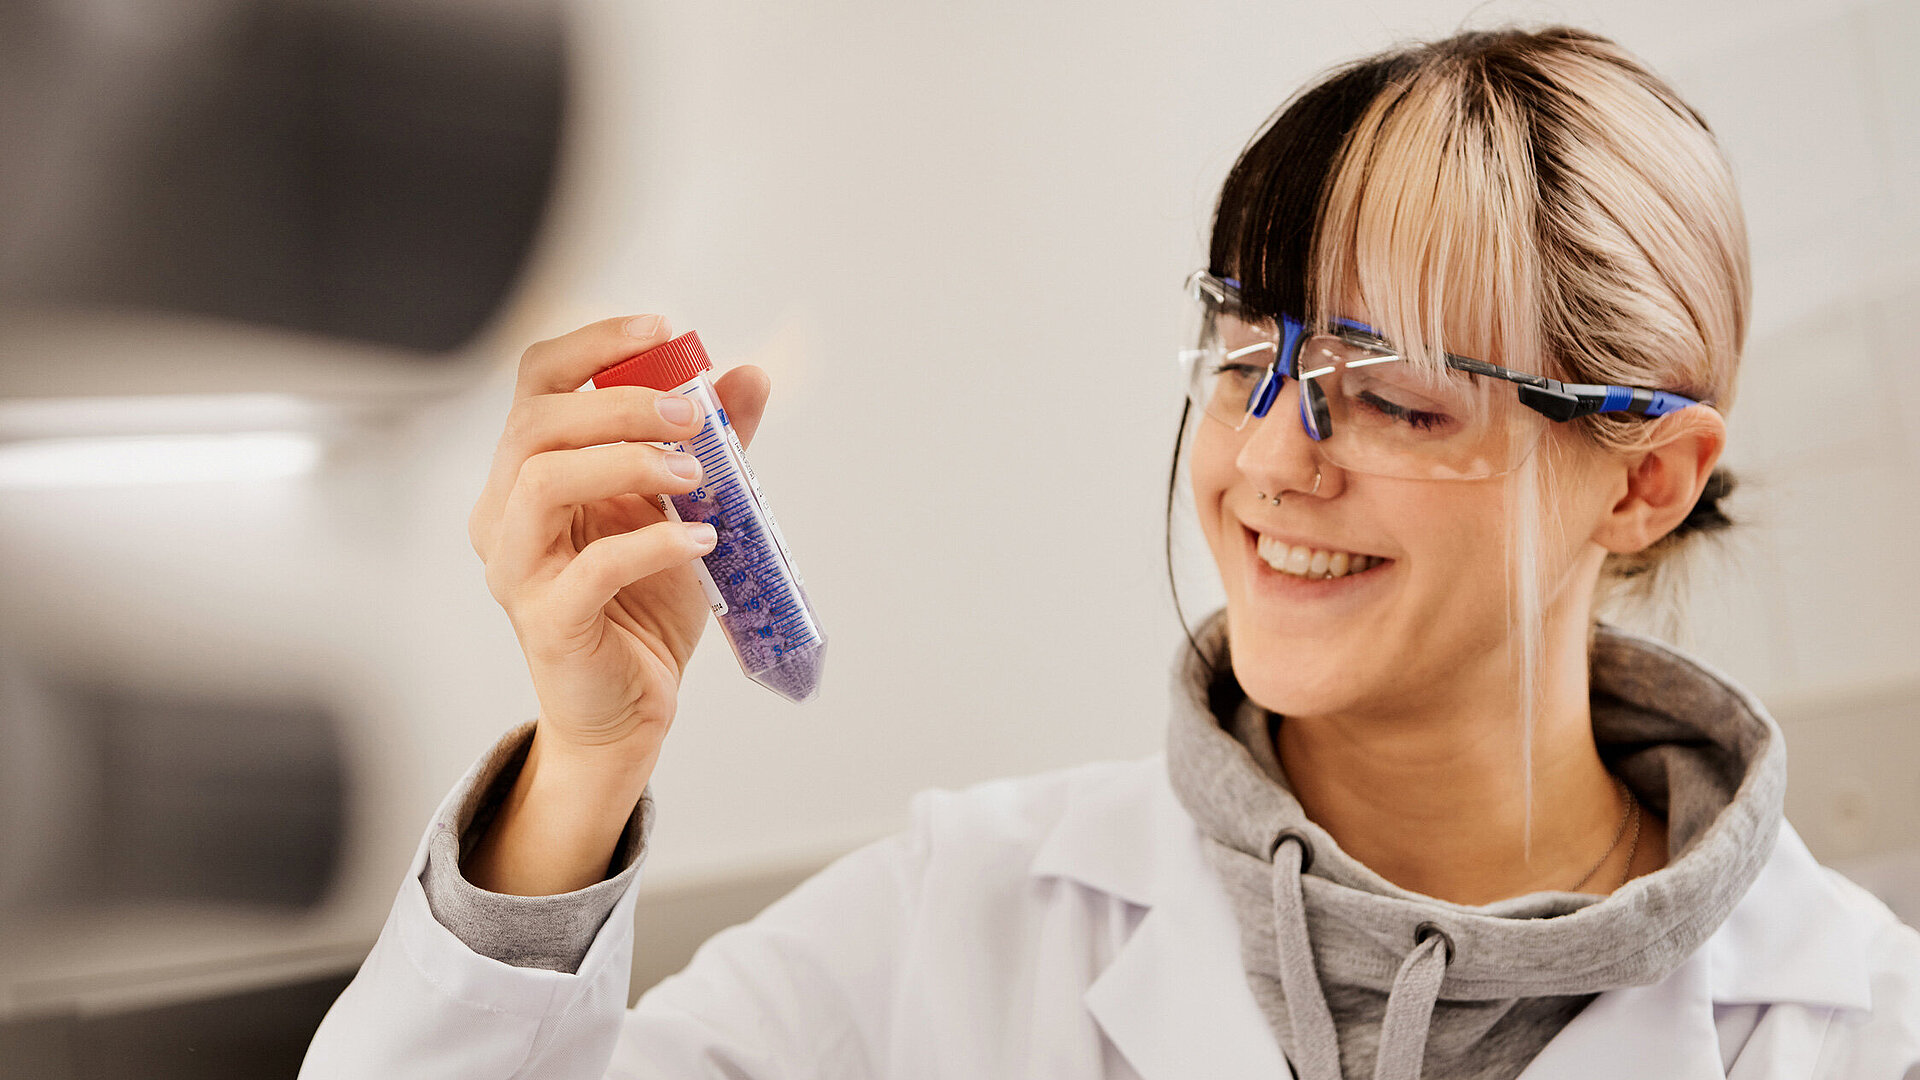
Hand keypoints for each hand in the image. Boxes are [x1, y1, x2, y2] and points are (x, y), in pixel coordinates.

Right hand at [463, 315, 769, 892]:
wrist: (629, 707)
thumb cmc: (642, 605)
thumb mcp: (682, 510)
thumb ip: (711, 447)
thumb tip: (747, 377)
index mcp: (528, 473)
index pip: (536, 382)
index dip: (594, 346)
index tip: (662, 332)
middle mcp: (505, 514)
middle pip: (536, 424)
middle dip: (621, 405)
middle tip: (693, 418)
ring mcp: (518, 569)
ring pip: (542, 481)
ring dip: (627, 461)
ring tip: (696, 476)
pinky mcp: (548, 622)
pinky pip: (590, 569)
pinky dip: (653, 542)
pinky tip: (702, 539)